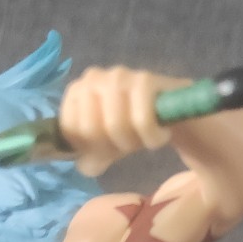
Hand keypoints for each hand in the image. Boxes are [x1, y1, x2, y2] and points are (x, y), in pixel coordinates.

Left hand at [58, 67, 186, 177]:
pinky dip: (153, 138)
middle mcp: (93, 78)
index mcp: (76, 92)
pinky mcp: (145, 79)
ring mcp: (118, 75)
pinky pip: (142, 121)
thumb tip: (86, 166)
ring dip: (133, 143)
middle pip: (90, 129)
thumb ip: (90, 159)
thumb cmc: (130, 127)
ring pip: (115, 125)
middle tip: (128, 144)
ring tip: (144, 138)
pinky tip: (160, 135)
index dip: (90, 149)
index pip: (70, 130)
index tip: (107, 147)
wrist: (172, 113)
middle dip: (112, 147)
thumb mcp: (106, 147)